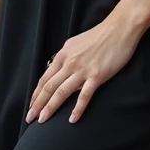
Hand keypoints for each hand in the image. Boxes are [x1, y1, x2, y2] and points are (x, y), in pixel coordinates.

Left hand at [27, 17, 141, 124]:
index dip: (36, 93)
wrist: (120, 28)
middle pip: (49, 87)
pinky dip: (77, 109)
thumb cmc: (100, 35)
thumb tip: (60, 72)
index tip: (31, 105)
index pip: (45, 77)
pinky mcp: (97, 76)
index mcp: (63, 54)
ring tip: (43, 121)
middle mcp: (69, 62)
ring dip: (50, 107)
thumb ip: (67, 58)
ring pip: (61, 92)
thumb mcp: (77, 43)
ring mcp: (82, 70)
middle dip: (38, 104)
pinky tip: (72, 120)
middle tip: (30, 118)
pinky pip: (84, 96)